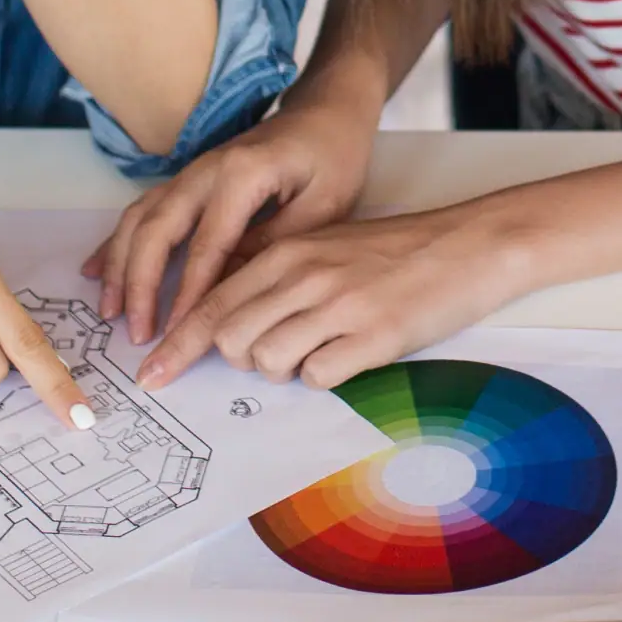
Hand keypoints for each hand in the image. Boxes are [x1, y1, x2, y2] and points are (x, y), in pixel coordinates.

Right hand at [88, 94, 378, 350]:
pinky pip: (142, 211)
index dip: (188, 294)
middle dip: (139, 285)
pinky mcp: (187, 180)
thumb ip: (276, 245)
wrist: (325, 110)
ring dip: (119, 266)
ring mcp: (191, 173)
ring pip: (140, 219)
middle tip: (137, 334)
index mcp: (242, 175)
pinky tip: (96, 271)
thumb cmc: (333, 156)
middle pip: (156, 230)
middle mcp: (205, 170)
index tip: (176, 335)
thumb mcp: (324, 205)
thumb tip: (230, 288)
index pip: (206, 246)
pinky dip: (116, 242)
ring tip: (108, 312)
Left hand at [141, 203, 536, 392]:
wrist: (469, 244)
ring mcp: (339, 305)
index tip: (151, 375)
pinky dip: (325, 375)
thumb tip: (230, 326)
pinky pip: (318, 377)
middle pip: (231, 338)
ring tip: (321, 348)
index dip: (177, 346)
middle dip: (240, 359)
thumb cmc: (397, 251)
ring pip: (268, 361)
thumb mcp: (326, 248)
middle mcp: (305, 274)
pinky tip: (351, 354)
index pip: (212, 303)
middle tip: (275, 353)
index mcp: (288, 251)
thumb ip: (277, 278)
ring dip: (284, 369)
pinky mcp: (374, 336)